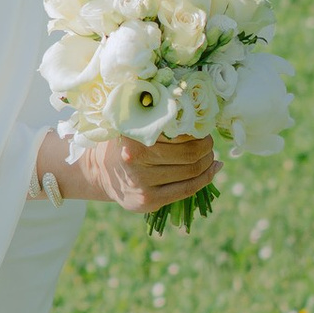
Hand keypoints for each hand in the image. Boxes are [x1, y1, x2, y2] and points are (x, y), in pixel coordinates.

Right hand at [44, 129, 218, 215]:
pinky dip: (206, 178)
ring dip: (208, 162)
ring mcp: (142, 184)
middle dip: (207, 146)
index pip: (180, 133)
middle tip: (209, 141)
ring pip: (192, 172)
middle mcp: (136, 161)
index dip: (198, 130)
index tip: (202, 126)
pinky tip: (213, 170)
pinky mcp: (149, 201)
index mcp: (133, 137)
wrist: (100, 172)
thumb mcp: (132, 123)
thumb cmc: (123, 141)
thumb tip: (192, 111)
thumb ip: (155, 117)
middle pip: (190, 154)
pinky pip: (187, 189)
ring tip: (210, 155)